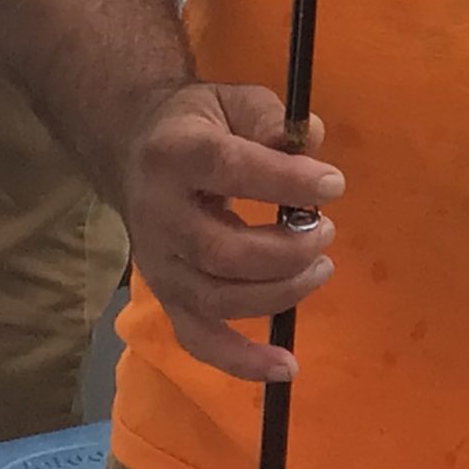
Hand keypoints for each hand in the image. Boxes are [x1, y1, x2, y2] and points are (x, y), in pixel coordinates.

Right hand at [119, 82, 344, 381]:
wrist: (134, 148)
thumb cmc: (199, 125)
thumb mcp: (233, 101)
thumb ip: (272, 119)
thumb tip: (312, 143)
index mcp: (175, 155)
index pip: (228, 169)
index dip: (284, 180)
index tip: (334, 184)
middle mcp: (158, 215)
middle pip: (222, 250)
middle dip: (287, 249)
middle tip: (325, 230)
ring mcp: (158, 264)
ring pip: (216, 298)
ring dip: (279, 293)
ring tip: (321, 268)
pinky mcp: (166, 296)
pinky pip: (198, 338)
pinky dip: (240, 360)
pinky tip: (284, 368)